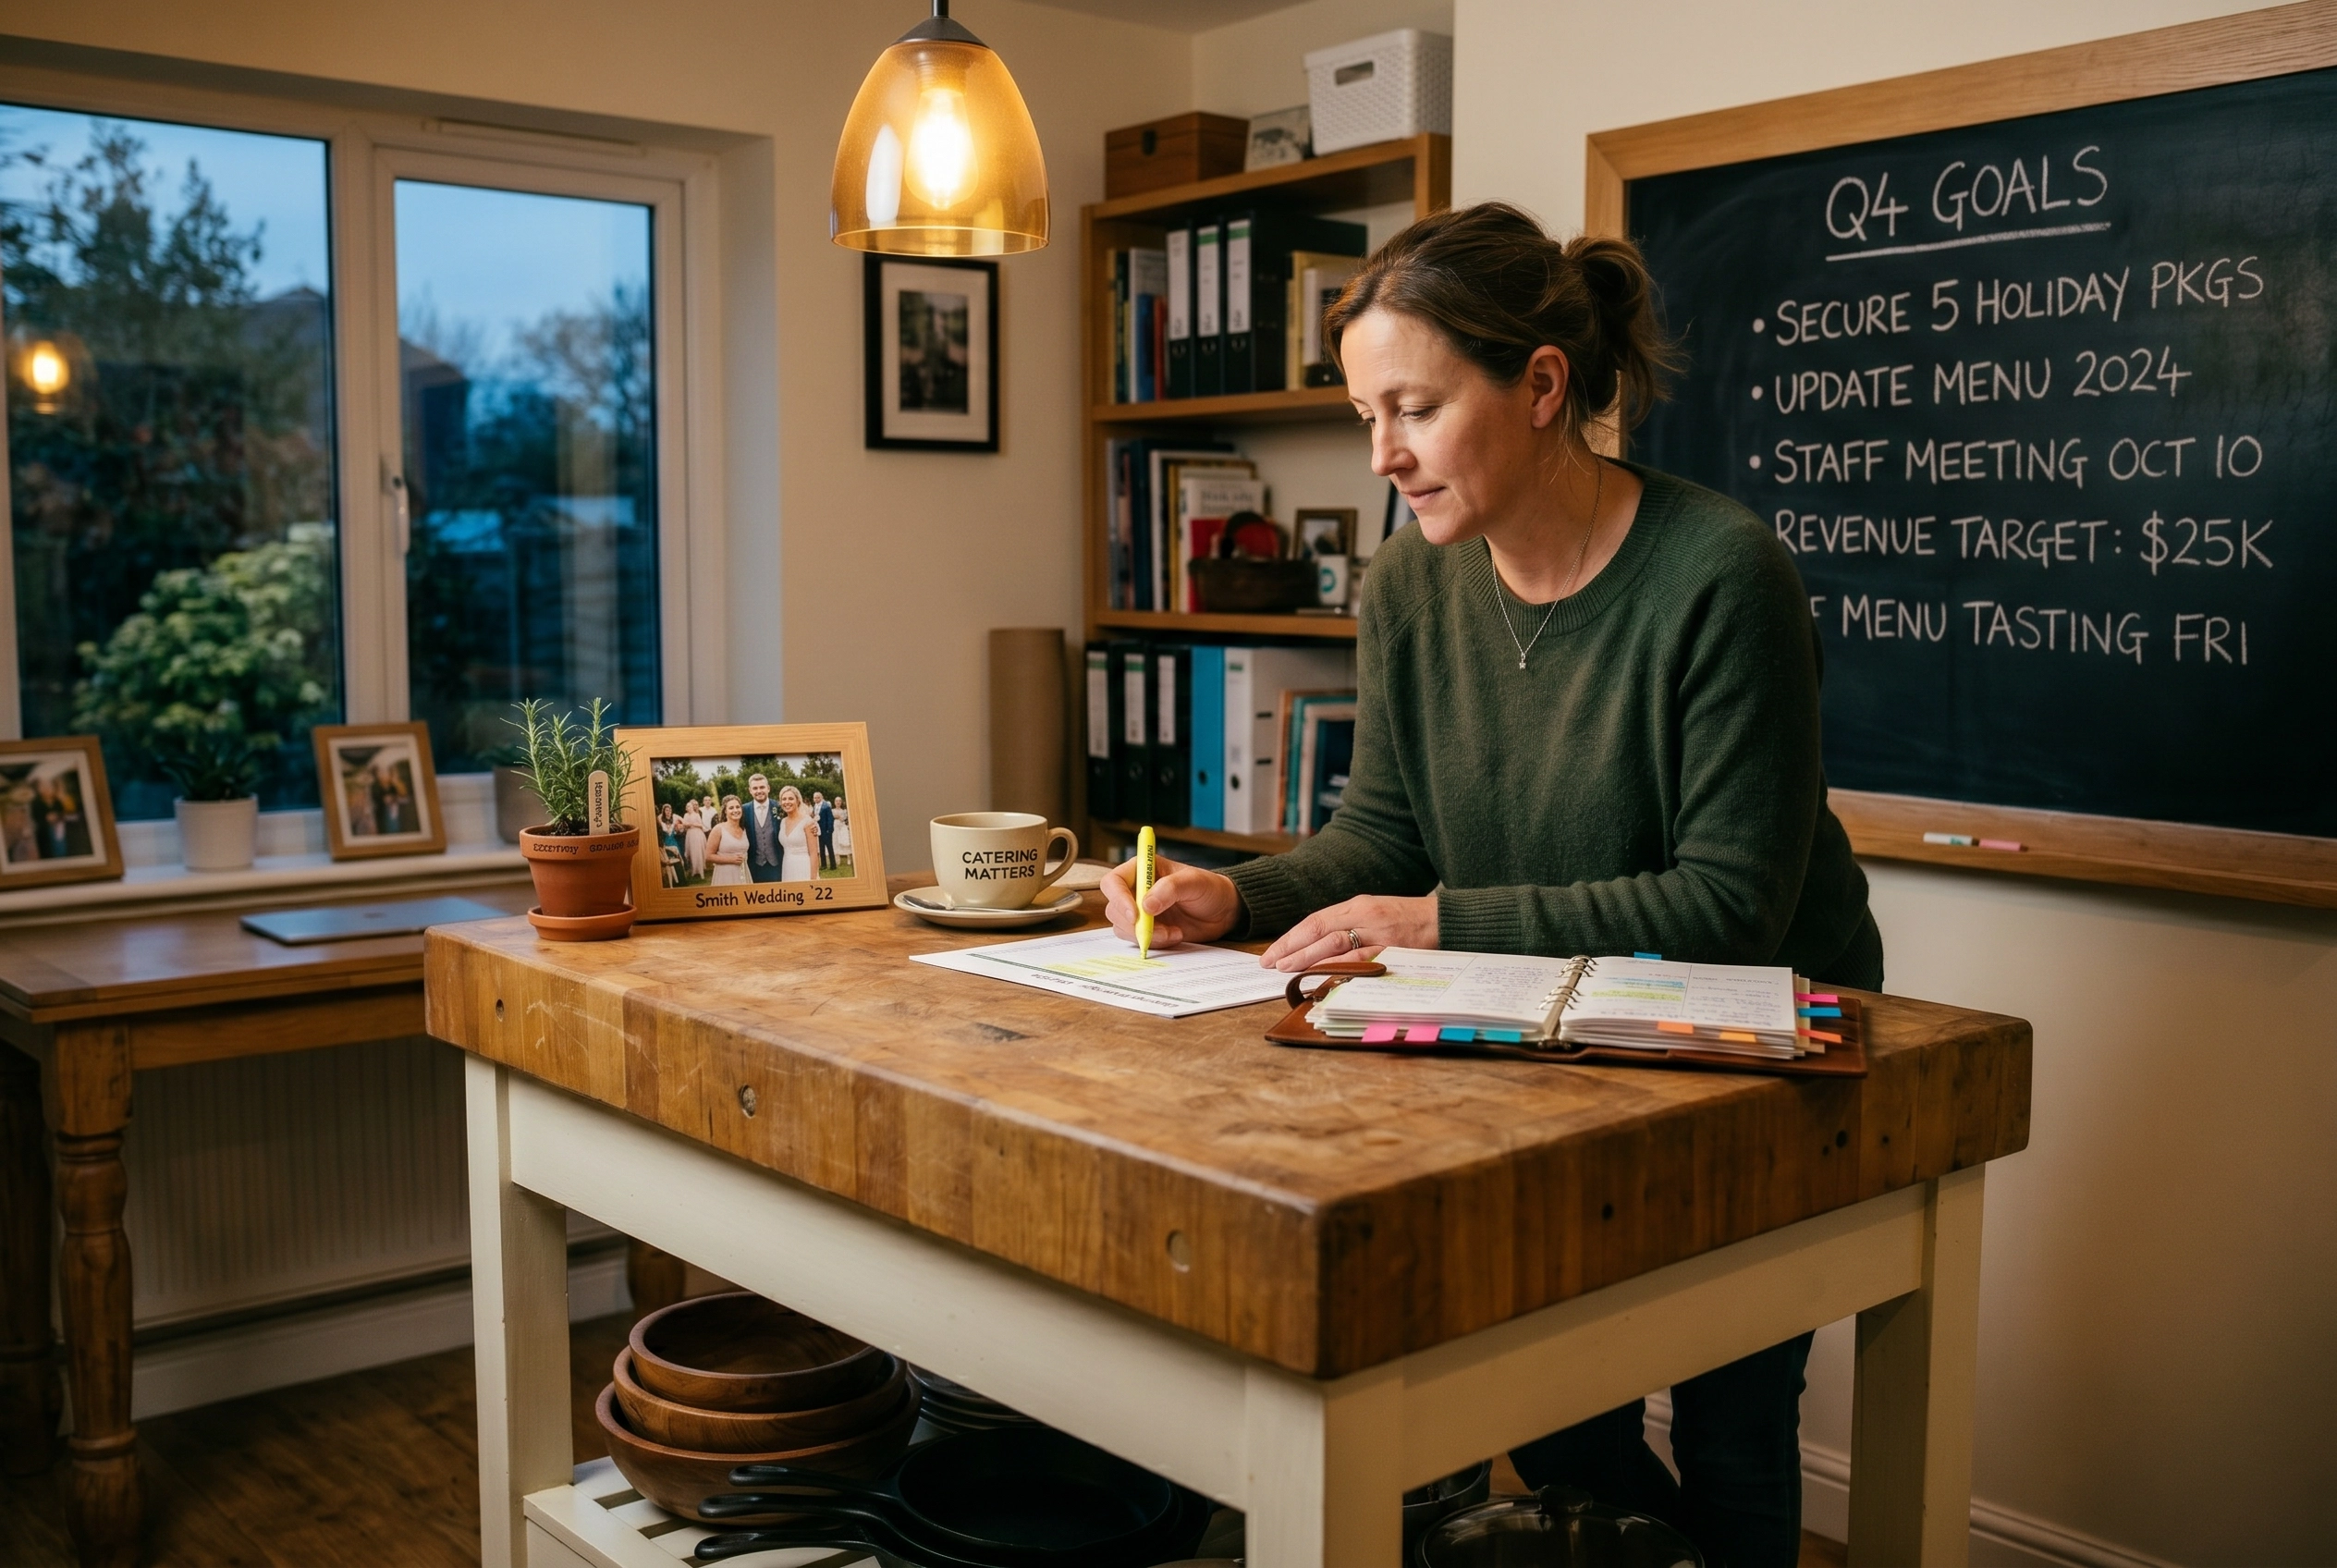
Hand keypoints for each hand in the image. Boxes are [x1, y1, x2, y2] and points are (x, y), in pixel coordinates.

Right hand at [1101, 854, 1241, 949]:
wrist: (1223, 911)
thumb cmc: (1210, 888)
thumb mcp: (1194, 882)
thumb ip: (1170, 889)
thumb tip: (1146, 906)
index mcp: (1142, 870)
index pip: (1113, 882)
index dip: (1119, 899)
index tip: (1136, 915)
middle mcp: (1136, 890)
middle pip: (1114, 909)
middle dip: (1135, 924)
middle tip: (1159, 929)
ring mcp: (1140, 911)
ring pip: (1123, 928)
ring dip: (1147, 935)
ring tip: (1174, 932)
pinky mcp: (1148, 929)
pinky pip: (1138, 940)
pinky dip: (1155, 942)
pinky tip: (1176, 935)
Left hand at [1260, 893, 1438, 970]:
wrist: (1448, 919)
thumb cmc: (1410, 920)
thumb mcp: (1376, 915)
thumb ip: (1350, 928)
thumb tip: (1316, 949)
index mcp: (1359, 906)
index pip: (1316, 920)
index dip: (1291, 937)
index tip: (1272, 952)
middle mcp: (1365, 916)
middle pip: (1319, 929)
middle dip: (1291, 947)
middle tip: (1269, 963)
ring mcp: (1379, 933)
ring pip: (1335, 943)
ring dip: (1307, 957)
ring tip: (1286, 968)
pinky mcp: (1393, 949)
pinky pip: (1361, 960)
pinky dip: (1339, 968)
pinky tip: (1321, 976)